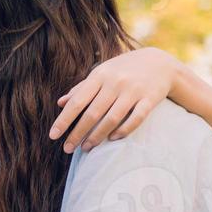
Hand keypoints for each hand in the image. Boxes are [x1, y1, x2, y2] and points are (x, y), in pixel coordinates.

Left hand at [50, 47, 180, 152]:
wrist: (159, 62)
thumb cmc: (123, 70)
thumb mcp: (101, 73)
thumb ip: (81, 88)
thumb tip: (60, 103)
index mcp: (99, 76)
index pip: (77, 101)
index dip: (64, 120)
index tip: (52, 136)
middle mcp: (115, 82)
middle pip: (92, 113)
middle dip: (77, 133)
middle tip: (68, 149)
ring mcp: (133, 90)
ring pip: (112, 118)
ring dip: (97, 136)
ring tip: (86, 148)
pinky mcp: (150, 99)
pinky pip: (136, 118)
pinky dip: (123, 130)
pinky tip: (112, 139)